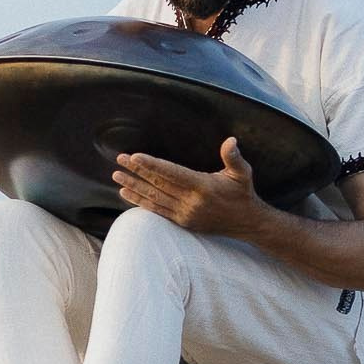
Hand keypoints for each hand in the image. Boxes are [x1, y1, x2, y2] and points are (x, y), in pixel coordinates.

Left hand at [112, 135, 265, 237]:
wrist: (246, 223)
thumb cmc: (243, 193)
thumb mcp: (242, 173)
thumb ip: (233, 157)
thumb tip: (231, 140)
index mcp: (202, 186)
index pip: (171, 173)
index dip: (152, 165)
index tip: (134, 157)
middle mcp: (191, 202)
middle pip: (158, 184)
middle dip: (137, 172)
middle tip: (118, 160)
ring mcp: (185, 214)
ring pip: (154, 198)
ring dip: (134, 186)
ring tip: (117, 176)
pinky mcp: (182, 222)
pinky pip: (157, 211)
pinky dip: (141, 202)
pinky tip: (126, 194)